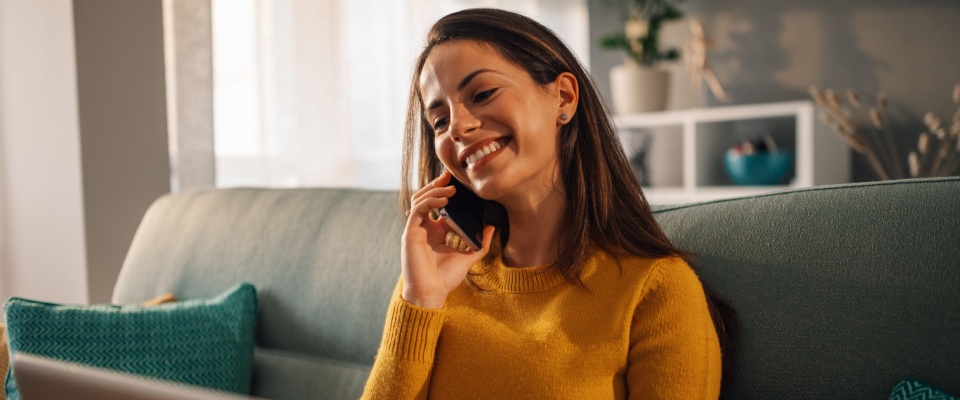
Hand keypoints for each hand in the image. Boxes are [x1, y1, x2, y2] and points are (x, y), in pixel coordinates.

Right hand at [401, 171, 494, 308]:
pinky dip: (430, 201)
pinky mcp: (410, 233)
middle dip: (436, 185)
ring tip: (449, 187)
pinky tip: (443, 198)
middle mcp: (423, 228)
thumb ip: (480, 243)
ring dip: (433, 190)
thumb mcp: (468, 257)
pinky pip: (418, 209)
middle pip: (425, 198)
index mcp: (435, 232)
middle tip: (450, 175)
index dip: (445, 192)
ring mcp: (415, 230)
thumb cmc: (445, 278)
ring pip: (419, 200)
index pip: (437, 206)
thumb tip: (492, 227)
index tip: (458, 183)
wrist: (432, 293)